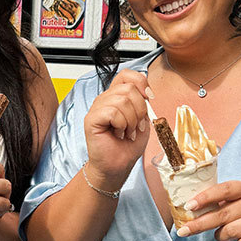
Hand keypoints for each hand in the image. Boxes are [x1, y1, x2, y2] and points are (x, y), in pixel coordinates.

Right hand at [83, 69, 152, 188]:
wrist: (117, 166)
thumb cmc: (127, 146)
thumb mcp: (142, 120)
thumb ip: (143, 102)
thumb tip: (147, 93)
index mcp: (117, 96)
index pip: (127, 74)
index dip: (141, 82)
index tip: (150, 98)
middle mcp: (105, 99)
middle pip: (129, 88)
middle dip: (140, 109)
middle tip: (135, 126)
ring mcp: (97, 108)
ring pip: (122, 100)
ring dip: (131, 121)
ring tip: (126, 132)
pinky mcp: (91, 119)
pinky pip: (113, 112)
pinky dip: (121, 125)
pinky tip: (117, 134)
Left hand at [176, 180, 240, 240]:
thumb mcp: (235, 205)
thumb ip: (217, 204)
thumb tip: (187, 209)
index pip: (224, 189)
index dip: (205, 197)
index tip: (189, 206)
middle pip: (223, 213)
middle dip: (200, 224)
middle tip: (183, 231)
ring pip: (231, 231)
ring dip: (221, 236)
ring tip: (224, 235)